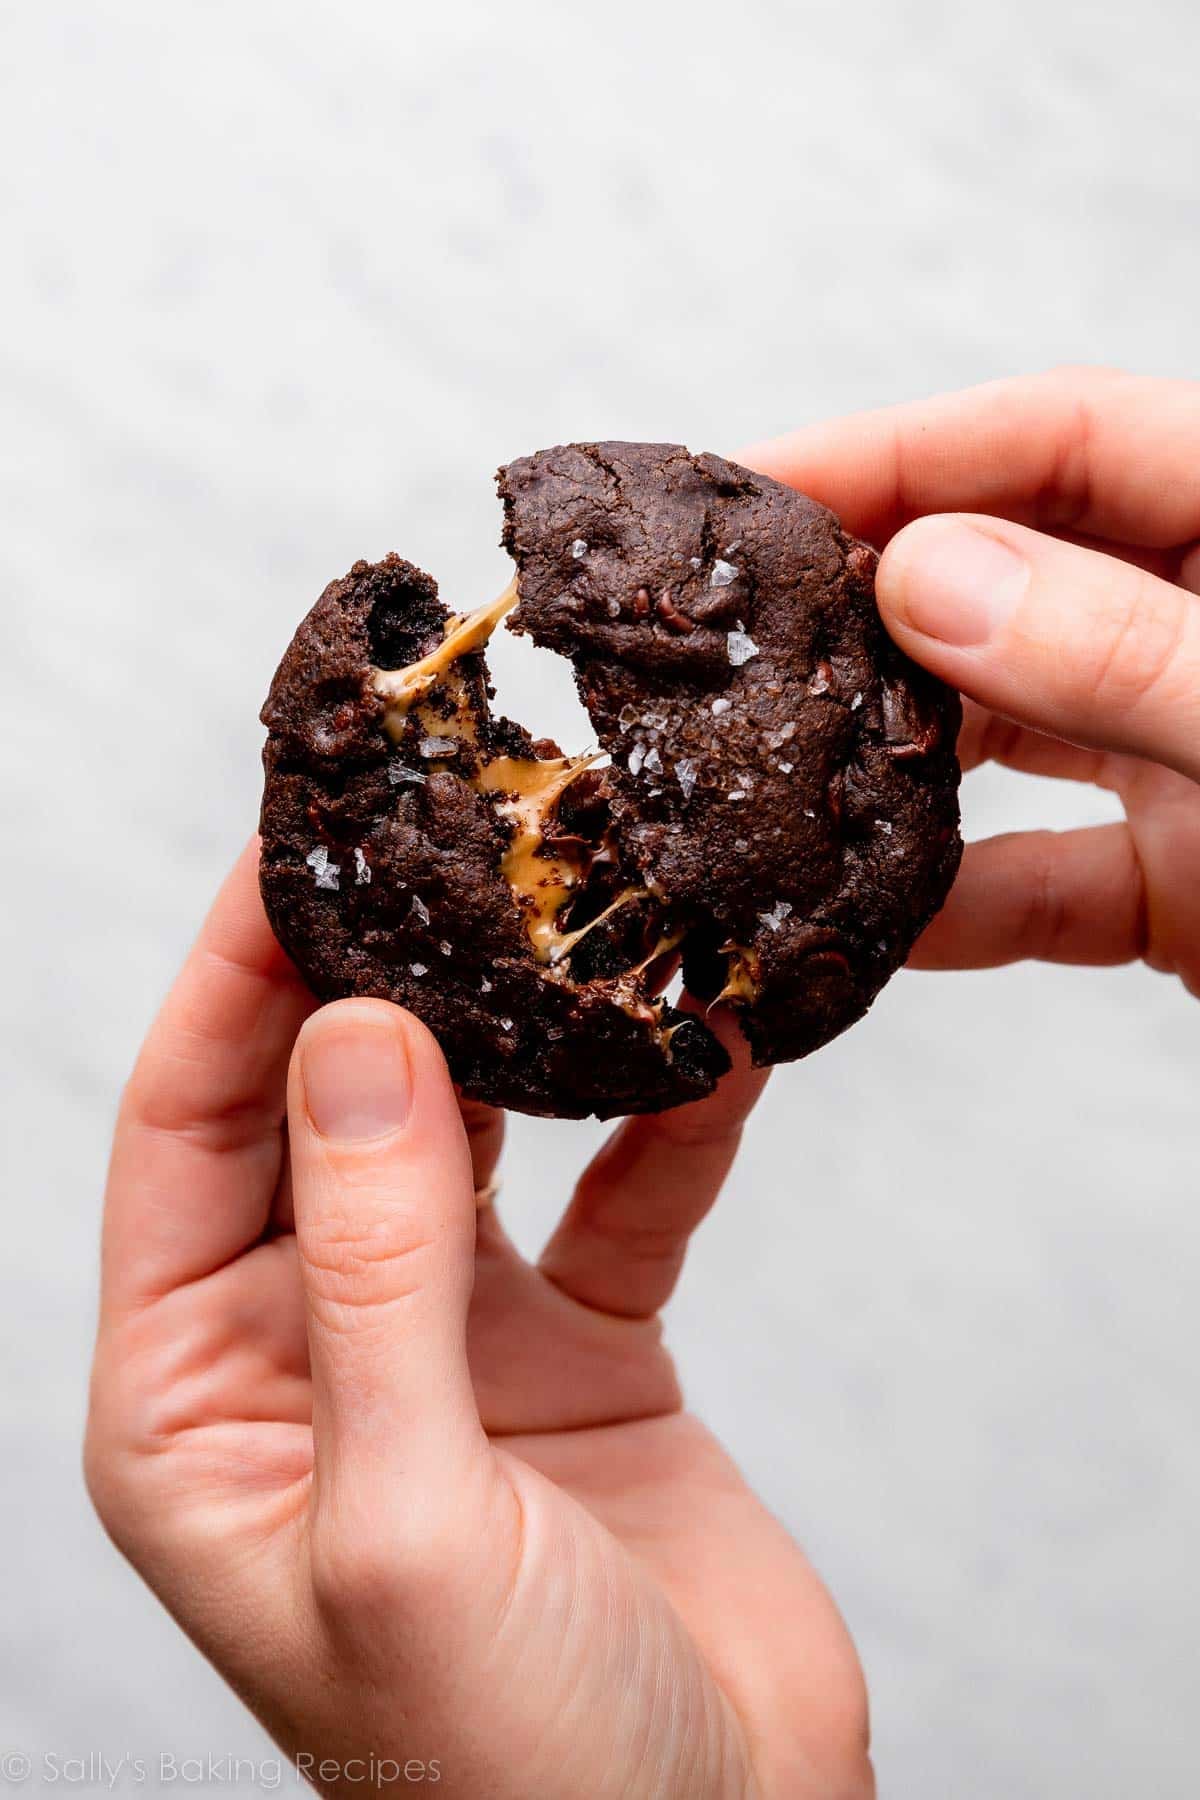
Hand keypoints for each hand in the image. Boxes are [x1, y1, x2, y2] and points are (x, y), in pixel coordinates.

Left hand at [85, 844, 870, 1798]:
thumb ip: (373, 1270)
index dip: (237, 977)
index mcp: (194, 1395)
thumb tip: (357, 1038)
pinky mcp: (574, 1353)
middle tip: (455, 833)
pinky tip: (705, 1048)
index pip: (188, 1129)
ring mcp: (446, 1342)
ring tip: (574, 910)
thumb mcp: (404, 1517)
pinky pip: (609, 1201)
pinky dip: (656, 1126)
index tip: (302, 840)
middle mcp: (306, 1345)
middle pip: (323, 1104)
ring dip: (520, 1031)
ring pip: (465, 1132)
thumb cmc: (509, 1767)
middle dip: (385, 970)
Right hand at [746, 366, 1199, 993]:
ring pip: (1010, 729)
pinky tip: (866, 927)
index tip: (756, 491)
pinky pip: (1042, 880)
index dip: (905, 449)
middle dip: (871, 599)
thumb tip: (923, 581)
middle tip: (734, 629)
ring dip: (894, 754)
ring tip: (770, 768)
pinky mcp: (1182, 885)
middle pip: (1013, 572)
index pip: (1067, 439)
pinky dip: (953, 904)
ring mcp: (1188, 756)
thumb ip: (1119, 652)